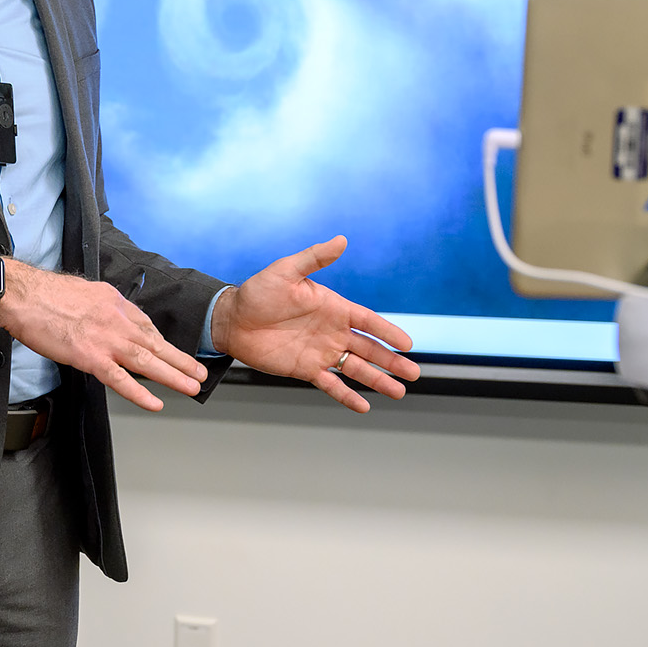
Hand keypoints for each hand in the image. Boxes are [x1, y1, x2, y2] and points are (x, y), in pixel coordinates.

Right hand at [0, 260, 207, 411]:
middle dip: (180, 360)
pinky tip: (154, 402)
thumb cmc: (46, 294)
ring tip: (191, 386)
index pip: (146, 325)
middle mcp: (116, 319)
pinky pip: (119, 379)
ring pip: (147, 360)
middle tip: (199, 373)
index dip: (161, 343)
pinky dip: (139, 392)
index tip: (172, 353)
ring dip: (173, 375)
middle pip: (155, 343)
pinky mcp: (90, 356)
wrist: (24, 295)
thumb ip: (101, 306)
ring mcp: (105, 339)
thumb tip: (106, 317)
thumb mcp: (85, 291)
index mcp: (115, 303)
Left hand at [212, 235, 417, 412]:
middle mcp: (332, 331)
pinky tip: (364, 406)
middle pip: (369, 349)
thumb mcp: (287, 270)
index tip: (408, 343)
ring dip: (378, 380)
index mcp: (333, 308)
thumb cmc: (259, 291)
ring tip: (399, 392)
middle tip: (414, 374)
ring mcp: (321, 352)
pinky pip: (331, 384)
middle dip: (392, 361)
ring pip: (356, 369)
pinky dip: (347, 396)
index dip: (388, 332)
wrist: (232, 319)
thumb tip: (341, 240)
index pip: (368, 322)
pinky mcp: (305, 369)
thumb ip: (314, 259)